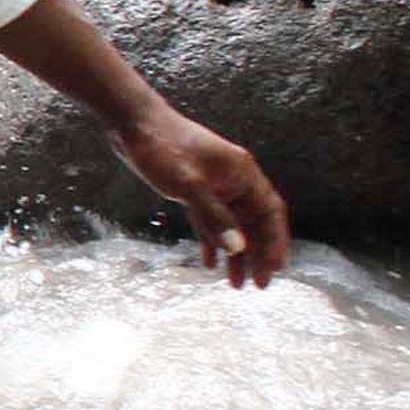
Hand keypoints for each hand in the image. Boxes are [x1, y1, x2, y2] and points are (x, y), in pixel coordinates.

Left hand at [112, 105, 290, 286]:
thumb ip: (214, 215)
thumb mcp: (188, 183)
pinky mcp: (194, 190)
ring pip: (231, 225)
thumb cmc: (163, 147)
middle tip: (257, 285)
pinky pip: (209, 220)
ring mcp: (214, 186)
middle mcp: (233, 181)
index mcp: (242, 174)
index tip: (276, 269)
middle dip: (257, 254)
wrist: (133, 124)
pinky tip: (210, 263)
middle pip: (254, 223)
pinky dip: (212, 241)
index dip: (276, 241)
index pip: (271, 212)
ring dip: (235, 253)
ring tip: (235, 283)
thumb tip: (238, 248)